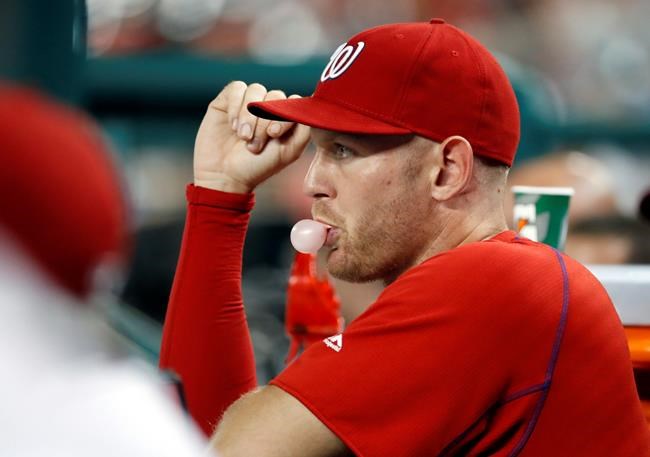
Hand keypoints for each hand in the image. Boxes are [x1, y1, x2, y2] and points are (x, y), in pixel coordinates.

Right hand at [193, 81, 310, 193]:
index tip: (274, 134)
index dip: (285, 114)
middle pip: (275, 96)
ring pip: (256, 90)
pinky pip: (237, 88)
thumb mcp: (289, 152)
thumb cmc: (258, 167)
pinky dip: (236, 106)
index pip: (294, 101)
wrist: (225, 176)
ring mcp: (248, 102)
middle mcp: (268, 107)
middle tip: (255, 145)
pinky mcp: (228, 100)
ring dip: (249, 115)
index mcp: (285, 118)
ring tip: (244, 137)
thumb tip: (312, 107)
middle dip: (264, 120)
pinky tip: (233, 126)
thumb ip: (304, 130)